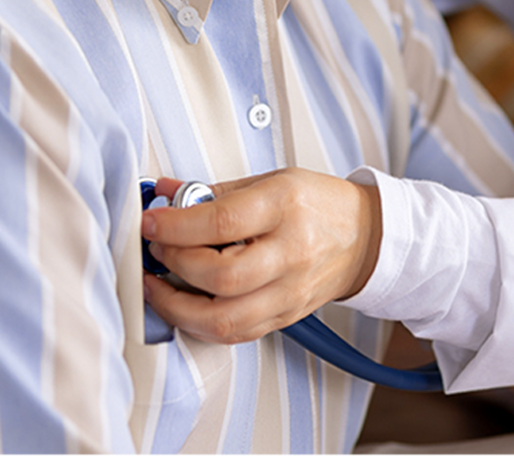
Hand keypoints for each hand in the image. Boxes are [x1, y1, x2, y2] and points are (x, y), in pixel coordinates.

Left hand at [141, 168, 381, 343]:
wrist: (363, 237)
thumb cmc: (316, 204)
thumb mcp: (269, 180)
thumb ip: (214, 192)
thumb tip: (166, 193)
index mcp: (284, 206)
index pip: (222, 222)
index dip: (176, 225)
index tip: (150, 222)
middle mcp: (290, 253)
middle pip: (221, 277)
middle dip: (175, 265)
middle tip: (157, 249)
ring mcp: (289, 292)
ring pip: (224, 319)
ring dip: (178, 306)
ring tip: (158, 285)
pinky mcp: (284, 317)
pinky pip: (234, 334)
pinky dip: (200, 324)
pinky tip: (185, 305)